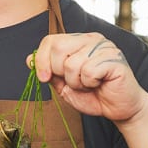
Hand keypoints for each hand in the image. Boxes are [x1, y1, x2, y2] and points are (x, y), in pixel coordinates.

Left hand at [29, 33, 147, 147]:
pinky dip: (89, 83)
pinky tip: (98, 84)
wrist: (118, 109)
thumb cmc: (93, 95)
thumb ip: (49, 71)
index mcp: (77, 41)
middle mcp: (91, 38)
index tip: (44, 78)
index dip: (42, 61)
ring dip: (76, 82)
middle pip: (58, 48)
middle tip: (73, 82)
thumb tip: (29, 60)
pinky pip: (89, 70)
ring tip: (88, 84)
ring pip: (72, 63)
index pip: (50, 40)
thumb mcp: (64, 85)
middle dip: (59, 72)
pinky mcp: (114, 58)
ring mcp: (104, 46)